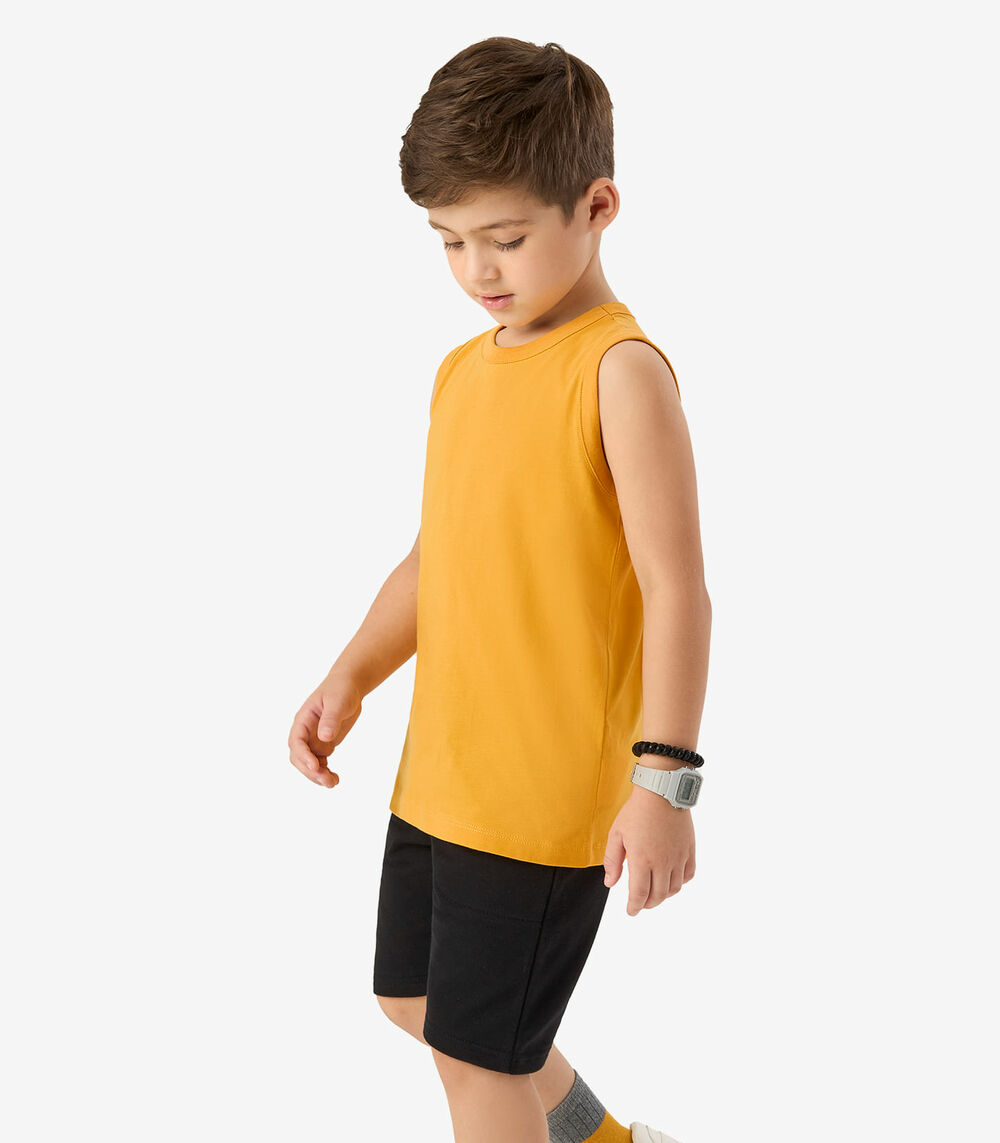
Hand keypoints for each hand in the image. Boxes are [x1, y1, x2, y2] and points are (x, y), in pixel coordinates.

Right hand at [287, 671, 362, 787]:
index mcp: (303, 720)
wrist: (349, 686)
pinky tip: (335, 778)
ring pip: (308, 764)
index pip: (296, 742)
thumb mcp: (338, 701)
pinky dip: (324, 773)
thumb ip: (331, 718)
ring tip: (333, 783)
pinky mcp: (324, 745)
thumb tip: (325, 737)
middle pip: (299, 757)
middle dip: (310, 771)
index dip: (303, 756)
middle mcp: (305, 732)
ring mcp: (313, 740)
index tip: (315, 766)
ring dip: (317, 776)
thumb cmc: (341, 689)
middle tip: (327, 780)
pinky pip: (319, 764)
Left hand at [603, 781, 695, 914]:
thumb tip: (610, 883)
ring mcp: (678, 857)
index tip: (631, 911)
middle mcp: (662, 862)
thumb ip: (612, 861)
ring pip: (674, 888)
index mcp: (642, 860)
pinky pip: (688, 875)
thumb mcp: (616, 834)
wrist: (661, 792)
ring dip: (663, 896)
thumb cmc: (636, 811)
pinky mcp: (689, 850)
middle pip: (657, 896)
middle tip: (640, 903)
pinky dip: (679, 882)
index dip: (634, 907)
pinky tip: (671, 879)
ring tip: (654, 893)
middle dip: (647, 904)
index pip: (639, 894)